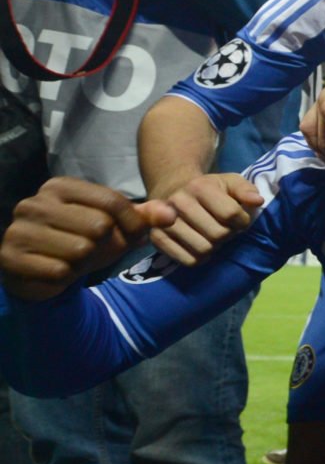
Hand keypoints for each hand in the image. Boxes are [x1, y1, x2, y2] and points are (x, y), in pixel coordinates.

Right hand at [0, 176, 174, 300]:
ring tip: (73, 259)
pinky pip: (59, 271)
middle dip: (105, 245)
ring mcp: (18, 230)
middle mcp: (33, 203)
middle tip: (92, 250)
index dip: (132, 224)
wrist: (44, 272)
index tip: (134, 236)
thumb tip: (171, 214)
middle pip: (98, 226)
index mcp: (59, 187)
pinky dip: (65, 277)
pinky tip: (56, 272)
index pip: (112, 202)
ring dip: (84, 262)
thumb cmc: (84, 243)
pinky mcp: (10, 257)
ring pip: (80, 249)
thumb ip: (144, 217)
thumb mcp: (117, 228)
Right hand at [146, 172, 262, 265]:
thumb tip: (257, 202)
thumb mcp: (230, 183)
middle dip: (228, 234)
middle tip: (225, 229)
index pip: (231, 214)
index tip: (240, 220)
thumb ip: (246, 190)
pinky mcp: (157, 239)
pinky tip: (201, 245)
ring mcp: (164, 222)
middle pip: (218, 234)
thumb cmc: (210, 191)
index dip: (243, 221)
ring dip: (215, 247)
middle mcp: (179, 202)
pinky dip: (200, 258)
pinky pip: (188, 260)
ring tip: (213, 237)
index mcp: (199, 186)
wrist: (174, 193)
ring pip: (204, 249)